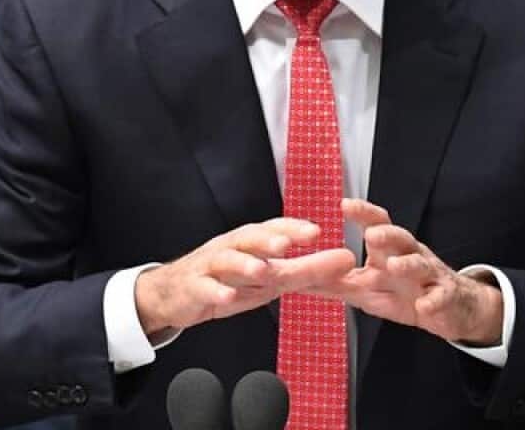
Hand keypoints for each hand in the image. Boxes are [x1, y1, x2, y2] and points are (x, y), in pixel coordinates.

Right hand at [133, 218, 353, 335]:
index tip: (317, 231)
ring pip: (226, 259)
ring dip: (243, 263)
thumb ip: (308, 270)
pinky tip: (228, 296)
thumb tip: (347, 259)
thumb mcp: (271, 277)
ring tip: (260, 270)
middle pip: (248, 237)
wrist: (176, 294)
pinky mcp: (194, 287)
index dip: (293, 229)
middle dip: (267, 239)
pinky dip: (216, 290)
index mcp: (251, 242)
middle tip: (287, 244)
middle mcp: (231, 248)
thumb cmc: (229, 280)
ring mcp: (210, 266)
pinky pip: (205, 287)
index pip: (274, 229)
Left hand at [284, 199, 503, 345]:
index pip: (377, 224)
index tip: (343, 204)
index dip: (363, 212)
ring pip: (420, 264)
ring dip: (406, 264)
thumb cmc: (404, 293)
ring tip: (393, 266)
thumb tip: (299, 278)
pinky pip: (439, 297)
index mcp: (389, 250)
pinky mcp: (444, 297)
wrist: (449, 310)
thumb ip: (335, 282)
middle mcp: (410, 255)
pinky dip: (432, 301)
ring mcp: (429, 276)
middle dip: (386, 234)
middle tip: (370, 234)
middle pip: (401, 237)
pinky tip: (424, 305)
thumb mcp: (366, 289)